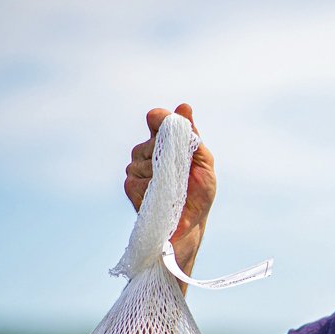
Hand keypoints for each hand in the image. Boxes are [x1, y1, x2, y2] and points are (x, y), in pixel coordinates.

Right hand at [124, 103, 215, 269]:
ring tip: (173, 186)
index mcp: (169, 144)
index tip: (158, 119)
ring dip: (159, 170)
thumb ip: (193, 137)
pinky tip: (161, 194)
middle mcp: (150, 153)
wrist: (190, 226)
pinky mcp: (131, 186)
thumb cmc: (199, 194)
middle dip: (166, 151)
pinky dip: (150, 185)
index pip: (158, 121)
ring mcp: (137, 169)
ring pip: (141, 158)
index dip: (159, 118)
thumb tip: (184, 107)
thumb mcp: (203, 164)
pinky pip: (136, 178)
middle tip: (181, 168)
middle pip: (150, 140)